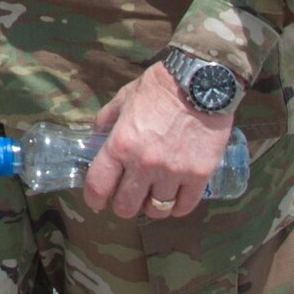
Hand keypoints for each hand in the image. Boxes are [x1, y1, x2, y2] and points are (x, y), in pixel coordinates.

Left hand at [82, 61, 235, 219]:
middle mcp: (144, 164)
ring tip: (152, 198)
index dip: (94, 198)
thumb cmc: (158, 88)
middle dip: (123, 206)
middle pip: (126, 206)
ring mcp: (173, 172)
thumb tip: (95, 137)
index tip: (96, 201)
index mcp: (120, 145)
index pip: (99, 185)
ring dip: (151, 207)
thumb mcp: (123, 98)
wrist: (199, 83)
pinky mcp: (199, 176)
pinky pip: (185, 206)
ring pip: (157, 210)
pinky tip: (174, 199)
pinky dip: (177, 207)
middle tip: (126, 199)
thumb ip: (106, 120)